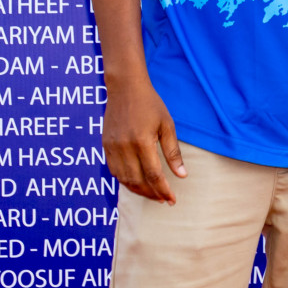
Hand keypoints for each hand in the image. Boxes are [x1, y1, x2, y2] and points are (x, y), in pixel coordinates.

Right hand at [101, 75, 185, 203]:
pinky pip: (114, 171)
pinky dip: (125, 181)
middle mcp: (124, 147)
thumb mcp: (167, 125)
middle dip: (152, 194)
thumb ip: (173, 152)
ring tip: (152, 195)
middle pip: (137, 181)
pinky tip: (137, 182)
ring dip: (138, 191)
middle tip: (164, 200)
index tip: (172, 200)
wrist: (125, 87)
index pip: (153, 175)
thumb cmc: (150, 104)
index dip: (163, 190)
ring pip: (123, 179)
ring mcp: (112, 147)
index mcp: (142, 141)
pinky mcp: (105, 146)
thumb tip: (182, 176)